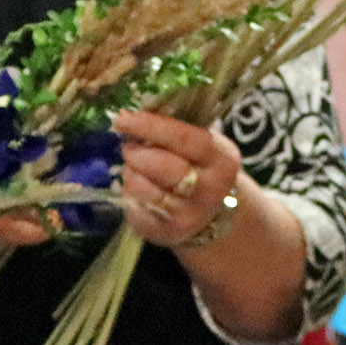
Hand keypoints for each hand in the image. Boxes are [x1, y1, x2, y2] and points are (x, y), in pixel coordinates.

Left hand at [111, 111, 246, 249]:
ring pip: (142, 188)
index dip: (150, 126)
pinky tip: (139, 189)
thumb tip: (136, 110)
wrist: (217, 217)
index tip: (123, 117)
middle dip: (136, 152)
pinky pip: (134, 209)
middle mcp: (209, 191)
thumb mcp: (204, 147)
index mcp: (222, 160)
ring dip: (130, 173)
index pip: (185, 138)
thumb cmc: (202, 169)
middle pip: (162, 166)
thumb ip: (177, 129)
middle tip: (128, 145)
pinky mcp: (166, 234)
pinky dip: (129, 195)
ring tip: (135, 168)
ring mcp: (188, 217)